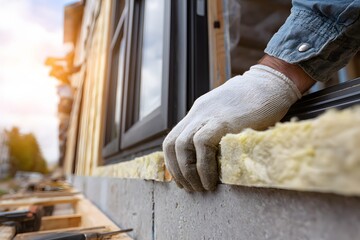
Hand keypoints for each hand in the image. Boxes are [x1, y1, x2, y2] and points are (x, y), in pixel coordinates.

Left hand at [163, 64, 302, 191]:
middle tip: (190, 188)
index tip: (182, 178)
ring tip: (201, 188)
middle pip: (172, 143)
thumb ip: (218, 129)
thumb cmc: (257, 102)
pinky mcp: (223, 120)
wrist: (272, 83)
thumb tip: (217, 156)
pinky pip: (202, 144)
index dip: (173, 162)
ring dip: (188, 172)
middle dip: (178, 171)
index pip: (173, 138)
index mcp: (199, 112)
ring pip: (182, 145)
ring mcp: (208, 115)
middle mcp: (198, 113)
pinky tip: (211, 181)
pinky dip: (203, 167)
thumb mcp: (229, 114)